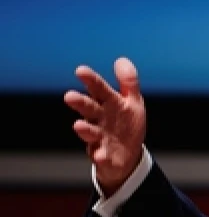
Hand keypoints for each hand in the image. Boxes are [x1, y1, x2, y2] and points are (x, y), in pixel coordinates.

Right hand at [64, 57, 146, 195]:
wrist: (127, 155)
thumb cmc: (126, 124)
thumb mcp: (132, 102)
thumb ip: (128, 82)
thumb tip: (121, 60)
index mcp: (108, 103)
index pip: (99, 89)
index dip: (91, 80)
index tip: (81, 70)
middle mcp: (100, 119)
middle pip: (89, 109)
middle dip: (80, 103)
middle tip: (69, 96)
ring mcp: (100, 137)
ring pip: (90, 132)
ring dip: (84, 129)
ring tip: (79, 126)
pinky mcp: (104, 155)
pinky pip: (101, 156)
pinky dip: (100, 156)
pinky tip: (100, 156)